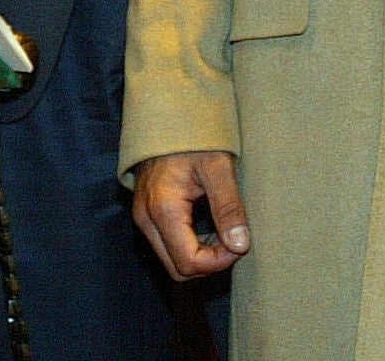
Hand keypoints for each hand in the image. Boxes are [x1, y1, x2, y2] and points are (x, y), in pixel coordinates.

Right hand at [132, 149, 250, 279]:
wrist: (166, 114)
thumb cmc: (193, 137)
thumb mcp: (218, 167)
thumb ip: (229, 207)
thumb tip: (241, 245)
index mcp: (162, 208)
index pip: (189, 262)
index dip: (219, 262)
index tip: (240, 241)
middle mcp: (146, 218)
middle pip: (178, 269)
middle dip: (210, 264)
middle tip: (234, 240)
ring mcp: (143, 217)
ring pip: (172, 261)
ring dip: (202, 257)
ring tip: (223, 233)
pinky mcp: (147, 214)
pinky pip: (168, 247)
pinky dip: (192, 247)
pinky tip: (209, 228)